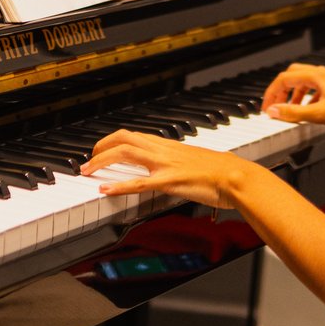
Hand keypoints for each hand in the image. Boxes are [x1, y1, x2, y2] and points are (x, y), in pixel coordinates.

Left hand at [81, 129, 255, 206]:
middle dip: (100, 147)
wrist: (237, 177)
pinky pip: (139, 182)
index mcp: (168, 145)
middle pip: (123, 139)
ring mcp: (165, 164)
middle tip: (88, 161)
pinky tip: (105, 189)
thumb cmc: (221, 173)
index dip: (112, 141)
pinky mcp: (169, 181)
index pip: (133, 136)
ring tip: (87, 171)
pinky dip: (119, 185)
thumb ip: (177, 164)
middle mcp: (163, 150)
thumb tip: (167, 172)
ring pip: (124, 154)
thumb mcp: (193, 163)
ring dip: (101, 162)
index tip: (101, 150)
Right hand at [259, 63, 324, 129]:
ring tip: (290, 109)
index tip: (266, 107)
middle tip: (275, 104)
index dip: (271, 93)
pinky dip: (306, 96)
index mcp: (316, 76)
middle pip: (292, 75)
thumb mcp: (318, 114)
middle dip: (281, 90)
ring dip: (293, 94)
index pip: (284, 79)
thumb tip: (273, 111)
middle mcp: (322, 74)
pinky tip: (309, 109)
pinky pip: (315, 87)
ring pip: (304, 81)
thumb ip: (293, 113)